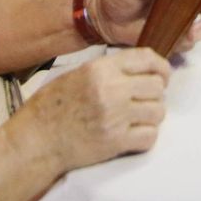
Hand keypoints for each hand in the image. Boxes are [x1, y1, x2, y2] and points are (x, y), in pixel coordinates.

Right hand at [19, 48, 171, 169]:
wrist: (37, 139)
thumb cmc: (52, 106)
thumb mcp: (78, 74)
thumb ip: (108, 69)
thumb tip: (138, 67)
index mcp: (101, 69)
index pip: (147, 59)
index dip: (161, 67)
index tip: (162, 75)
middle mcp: (112, 90)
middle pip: (157, 86)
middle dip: (155, 93)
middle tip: (145, 100)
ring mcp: (116, 117)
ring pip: (158, 111)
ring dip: (152, 115)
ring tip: (139, 117)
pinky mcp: (116, 142)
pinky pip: (150, 136)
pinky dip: (146, 136)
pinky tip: (135, 133)